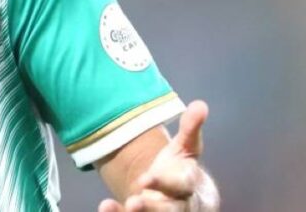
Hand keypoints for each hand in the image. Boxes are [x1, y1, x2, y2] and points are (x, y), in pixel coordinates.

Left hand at [98, 100, 217, 211]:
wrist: (183, 199)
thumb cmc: (181, 169)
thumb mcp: (186, 148)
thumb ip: (190, 129)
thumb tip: (200, 104)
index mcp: (188, 184)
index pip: (181, 185)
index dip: (165, 182)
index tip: (146, 178)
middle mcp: (178, 204)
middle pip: (170, 209)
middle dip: (153, 207)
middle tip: (134, 202)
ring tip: (125, 206)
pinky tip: (106, 206)